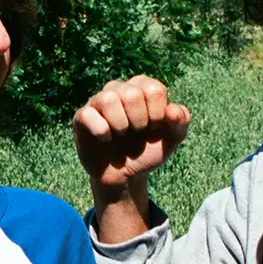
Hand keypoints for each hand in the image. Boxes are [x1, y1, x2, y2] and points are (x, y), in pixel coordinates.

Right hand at [73, 75, 191, 197]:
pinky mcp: (82, 117)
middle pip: (131, 93)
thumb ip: (180, 122)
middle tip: (136, 133)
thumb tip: (172, 110)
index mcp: (141, 88)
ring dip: (120, 125)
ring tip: (121, 135)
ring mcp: (98, 101)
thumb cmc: (147, 150)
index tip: (154, 128)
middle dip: (139, 120)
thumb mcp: (171, 140)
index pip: (153, 89)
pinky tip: (106, 140)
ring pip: (108, 98)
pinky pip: (88, 115)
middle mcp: (118, 88)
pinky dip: (102, 132)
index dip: (157, 113)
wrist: (125, 176)